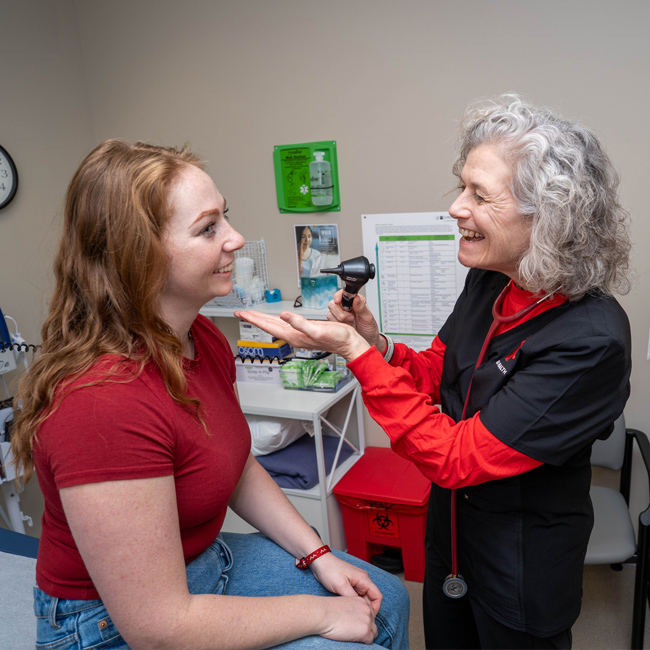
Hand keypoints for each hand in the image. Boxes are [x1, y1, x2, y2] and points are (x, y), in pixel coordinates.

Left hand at [234, 310, 371, 361]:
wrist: (349, 344)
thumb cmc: (337, 338)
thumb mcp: (317, 330)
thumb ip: (300, 323)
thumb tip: (284, 315)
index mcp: (293, 334)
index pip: (268, 325)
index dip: (254, 318)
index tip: (241, 313)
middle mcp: (293, 336)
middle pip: (268, 325)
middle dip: (254, 318)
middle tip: (240, 312)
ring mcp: (298, 335)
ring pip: (274, 325)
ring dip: (262, 320)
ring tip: (252, 315)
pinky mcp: (304, 332)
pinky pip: (284, 325)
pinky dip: (276, 321)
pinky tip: (275, 319)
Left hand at [308, 552, 382, 614]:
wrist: (320, 562)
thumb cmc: (329, 570)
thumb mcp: (341, 585)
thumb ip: (352, 597)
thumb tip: (359, 608)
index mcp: (363, 578)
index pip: (377, 596)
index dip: (375, 608)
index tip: (369, 618)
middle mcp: (362, 580)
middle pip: (371, 598)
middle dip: (367, 609)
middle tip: (358, 619)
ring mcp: (356, 582)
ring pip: (363, 598)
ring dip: (360, 606)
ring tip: (352, 615)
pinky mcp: (349, 584)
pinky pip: (356, 596)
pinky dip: (354, 603)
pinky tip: (347, 608)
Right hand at [317, 595, 377, 643]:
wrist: (323, 614)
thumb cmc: (328, 610)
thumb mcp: (345, 603)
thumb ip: (354, 609)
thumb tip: (356, 620)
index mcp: (362, 601)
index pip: (370, 614)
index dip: (364, 621)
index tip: (356, 625)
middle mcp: (367, 609)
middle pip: (373, 623)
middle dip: (366, 628)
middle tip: (354, 632)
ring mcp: (367, 620)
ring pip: (373, 632)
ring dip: (366, 635)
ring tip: (354, 636)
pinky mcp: (365, 631)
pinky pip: (370, 641)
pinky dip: (363, 642)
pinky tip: (353, 639)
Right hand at [327, 292, 383, 353]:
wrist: (368, 341)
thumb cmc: (369, 329)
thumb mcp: (368, 318)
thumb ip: (362, 307)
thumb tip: (356, 298)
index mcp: (355, 301)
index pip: (343, 293)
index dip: (339, 296)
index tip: (339, 301)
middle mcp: (346, 306)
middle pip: (333, 302)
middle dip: (340, 311)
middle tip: (351, 317)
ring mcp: (340, 314)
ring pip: (330, 312)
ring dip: (339, 318)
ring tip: (350, 323)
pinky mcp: (336, 322)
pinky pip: (329, 320)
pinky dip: (337, 324)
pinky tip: (345, 326)